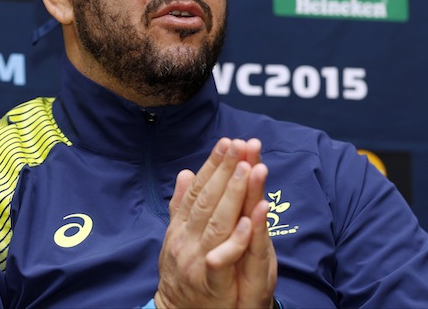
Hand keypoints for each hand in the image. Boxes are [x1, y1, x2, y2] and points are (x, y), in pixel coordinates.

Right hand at [154, 138, 276, 307]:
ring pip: (218, 223)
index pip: (197, 189)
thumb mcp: (178, 236)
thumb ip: (182, 206)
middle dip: (226, 171)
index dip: (213, 165)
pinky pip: (224, 260)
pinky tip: (249, 220)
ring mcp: (197, 261)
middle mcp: (185, 240)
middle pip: (208, 200)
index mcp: (180, 227)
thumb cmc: (182, 271)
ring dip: (235, 194)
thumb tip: (185, 173)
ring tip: (250, 169)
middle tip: (240, 146)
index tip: (226, 142)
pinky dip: (236, 239)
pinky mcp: (213, 284)